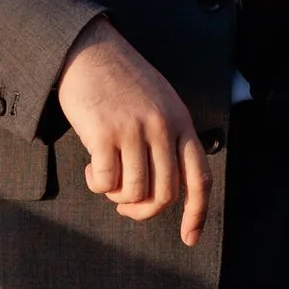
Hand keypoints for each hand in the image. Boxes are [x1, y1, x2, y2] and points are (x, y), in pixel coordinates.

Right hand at [54, 18, 209, 245]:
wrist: (88, 49)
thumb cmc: (121, 79)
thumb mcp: (159, 101)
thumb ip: (168, 137)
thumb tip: (164, 188)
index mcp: (180, 121)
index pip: (200, 177)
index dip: (198, 213)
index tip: (190, 238)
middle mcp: (162, 127)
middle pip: (165, 193)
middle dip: (143, 210)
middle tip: (125, 205)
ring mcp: (133, 129)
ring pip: (134, 192)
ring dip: (117, 196)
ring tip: (105, 179)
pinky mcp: (104, 133)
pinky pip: (105, 182)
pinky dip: (96, 185)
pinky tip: (90, 169)